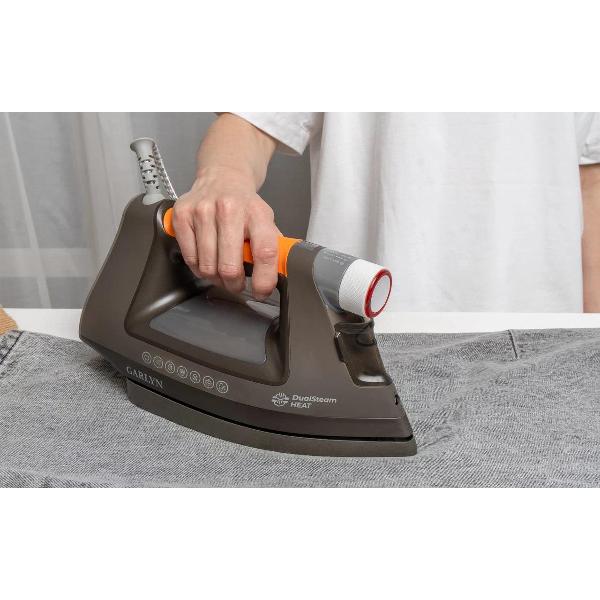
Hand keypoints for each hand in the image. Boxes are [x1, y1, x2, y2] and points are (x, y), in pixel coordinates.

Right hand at [172, 165, 279, 299]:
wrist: (222, 177)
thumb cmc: (245, 204)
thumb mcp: (266, 220)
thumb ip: (273, 247)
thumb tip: (281, 275)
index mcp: (256, 213)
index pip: (264, 252)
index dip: (264, 280)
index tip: (261, 291)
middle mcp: (228, 209)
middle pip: (230, 267)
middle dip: (235, 284)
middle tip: (237, 284)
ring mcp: (202, 212)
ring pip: (207, 267)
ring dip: (216, 278)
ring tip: (222, 272)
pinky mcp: (182, 216)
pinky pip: (190, 259)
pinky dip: (199, 268)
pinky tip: (207, 261)